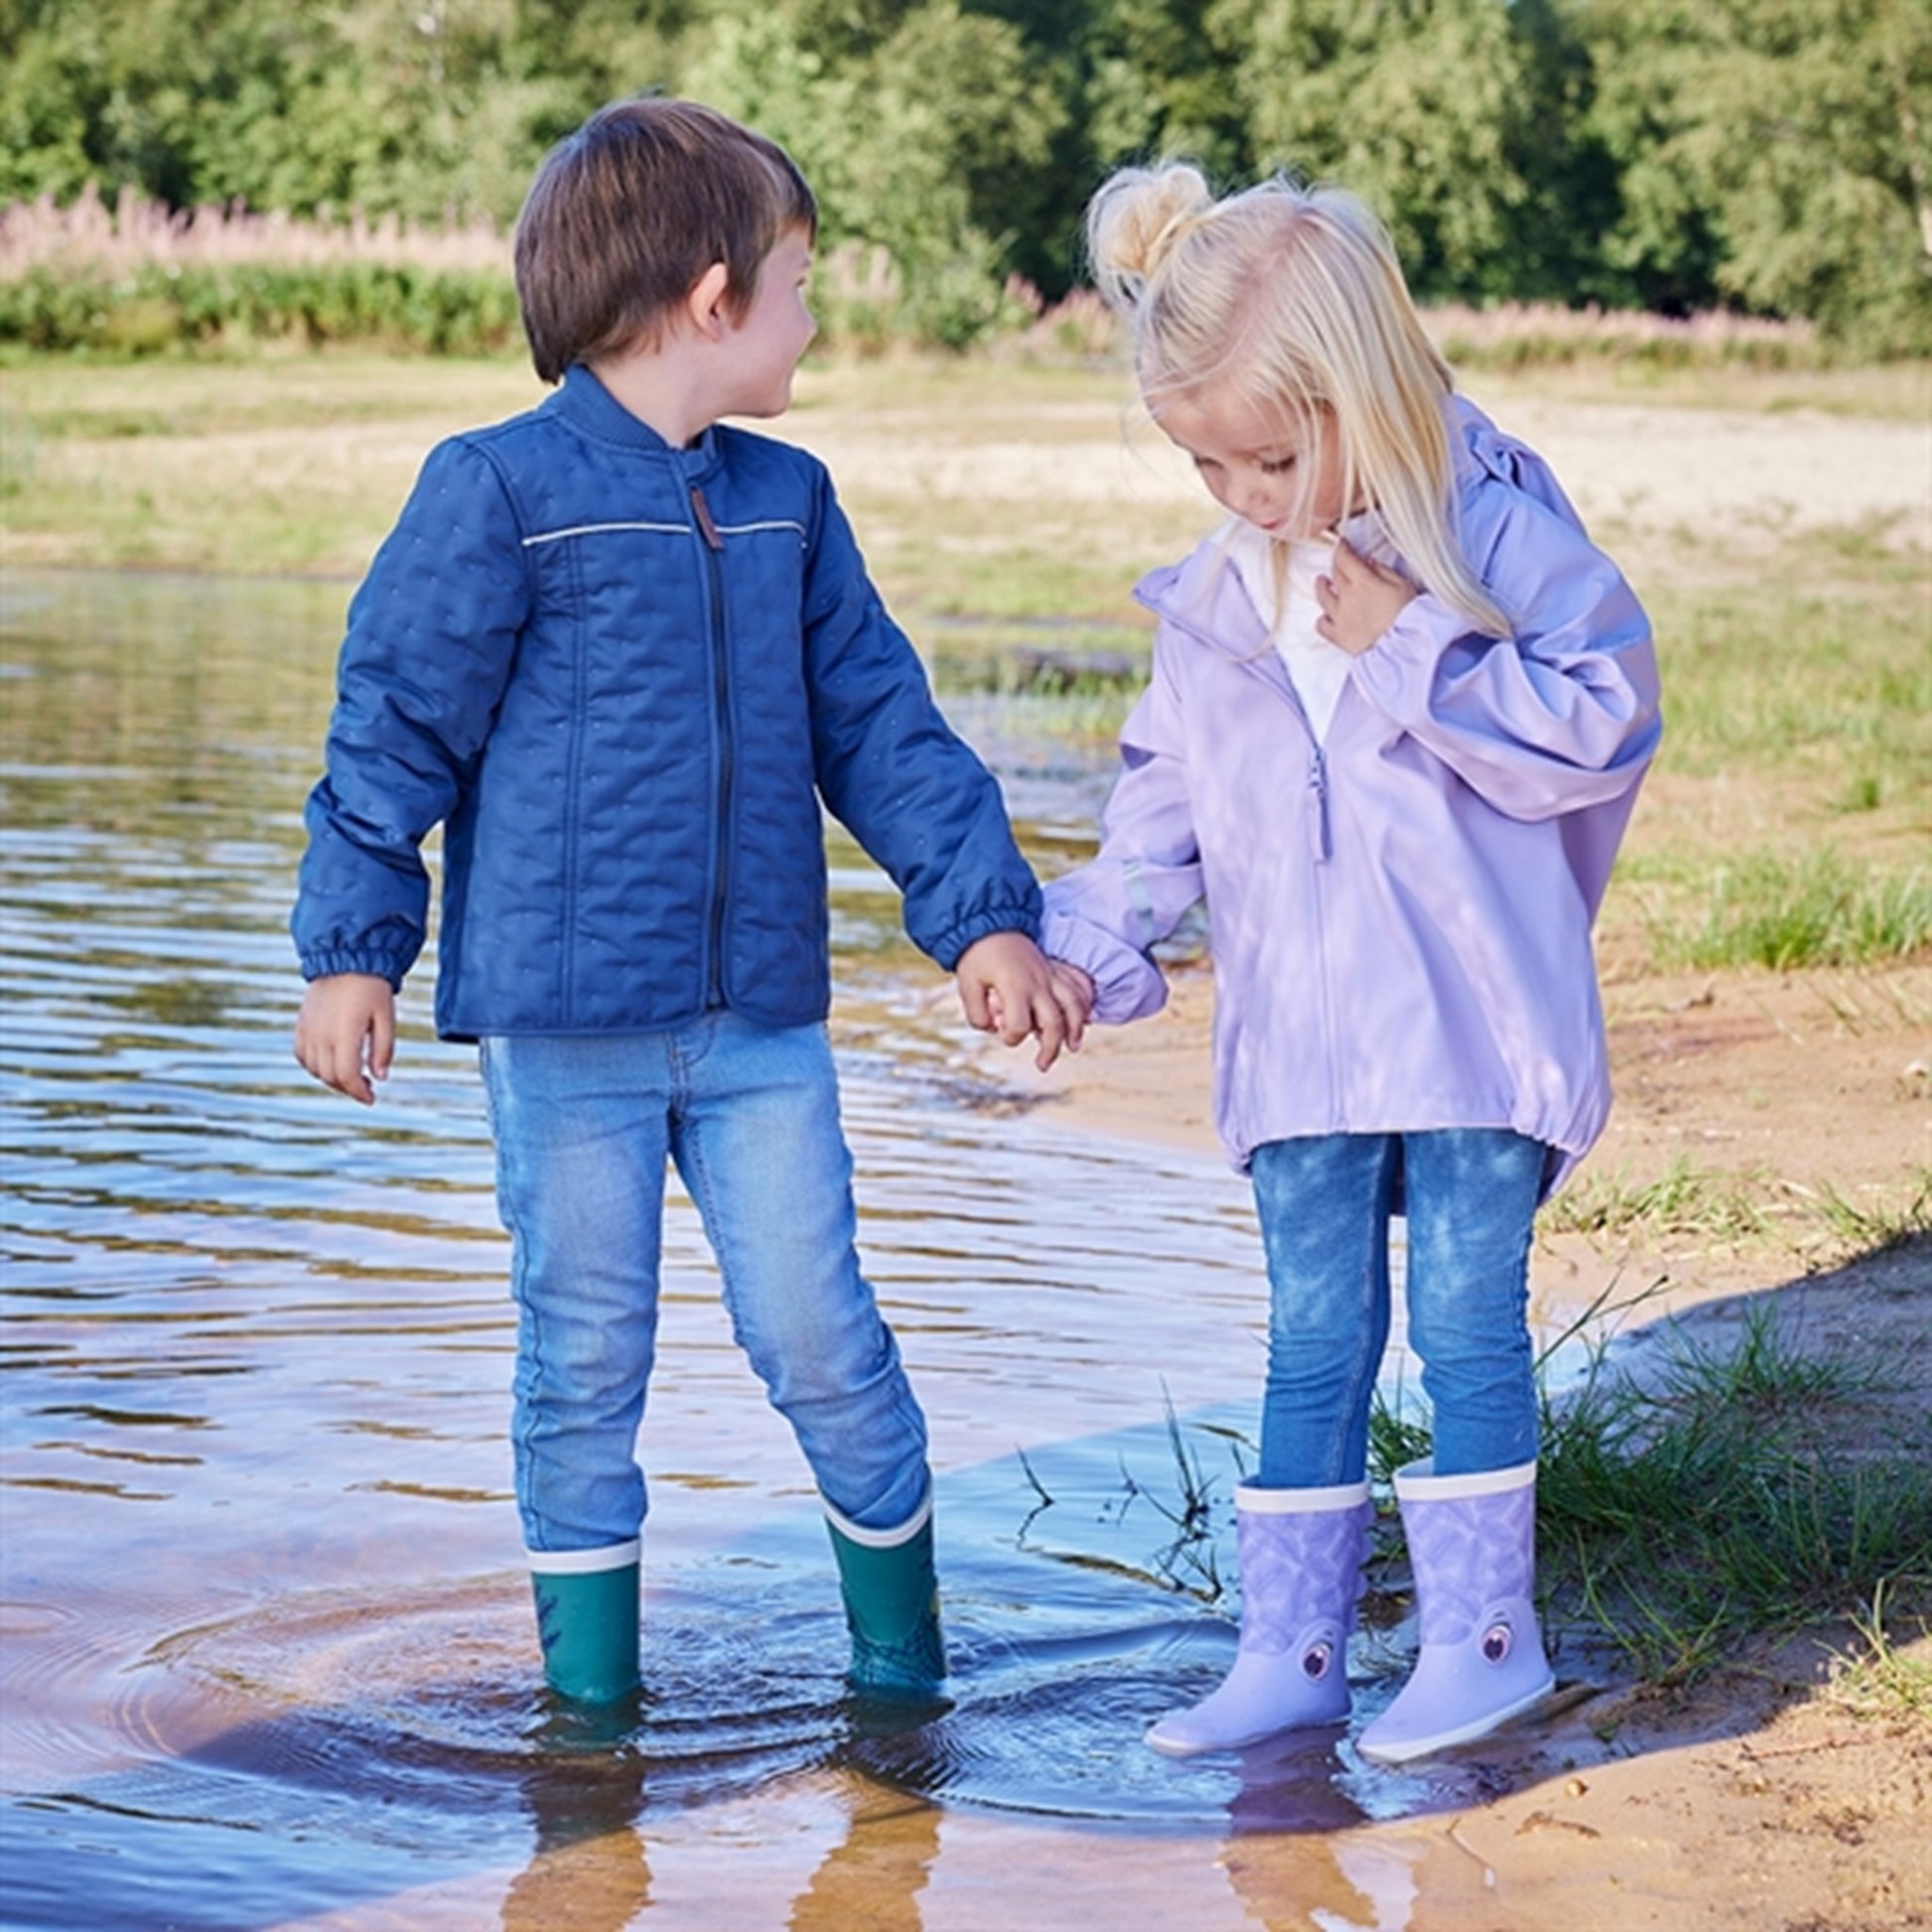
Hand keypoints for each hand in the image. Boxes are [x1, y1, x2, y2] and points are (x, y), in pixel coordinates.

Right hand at [294, 972, 395, 1104]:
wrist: (345, 959)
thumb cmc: (372, 987)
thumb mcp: (386, 1017)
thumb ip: (383, 1049)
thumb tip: (380, 1077)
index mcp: (344, 1034)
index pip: (347, 1076)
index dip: (359, 1092)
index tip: (371, 1098)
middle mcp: (321, 1035)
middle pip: (330, 1077)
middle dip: (349, 1088)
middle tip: (366, 1088)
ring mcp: (308, 1030)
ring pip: (314, 1069)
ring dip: (332, 1079)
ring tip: (352, 1075)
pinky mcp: (301, 1024)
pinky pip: (302, 1055)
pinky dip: (315, 1066)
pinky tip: (331, 1063)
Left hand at [954, 931, 1087, 1070]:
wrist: (989, 920)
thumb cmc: (977, 955)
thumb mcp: (967, 985)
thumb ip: (976, 1014)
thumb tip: (992, 1029)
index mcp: (1015, 988)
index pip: (1019, 1027)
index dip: (1009, 1037)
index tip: (999, 1031)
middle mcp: (1038, 984)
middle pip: (1054, 1024)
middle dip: (1051, 1049)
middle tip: (1042, 1065)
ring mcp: (1050, 975)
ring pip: (1074, 1007)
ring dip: (1076, 1029)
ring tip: (1073, 1047)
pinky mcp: (1054, 969)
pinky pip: (1077, 988)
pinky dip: (1082, 1004)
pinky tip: (1080, 1019)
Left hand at [1314, 539, 1415, 654]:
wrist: (1404, 648)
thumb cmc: (1409, 615)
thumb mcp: (1402, 585)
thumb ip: (1382, 570)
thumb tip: (1367, 561)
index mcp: (1363, 582)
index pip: (1345, 558)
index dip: (1342, 548)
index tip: (1342, 544)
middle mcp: (1346, 597)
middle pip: (1335, 574)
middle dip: (1336, 564)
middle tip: (1339, 561)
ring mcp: (1339, 617)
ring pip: (1322, 597)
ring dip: (1322, 586)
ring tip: (1323, 582)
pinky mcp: (1338, 636)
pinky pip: (1322, 625)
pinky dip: (1323, 618)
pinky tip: (1327, 615)